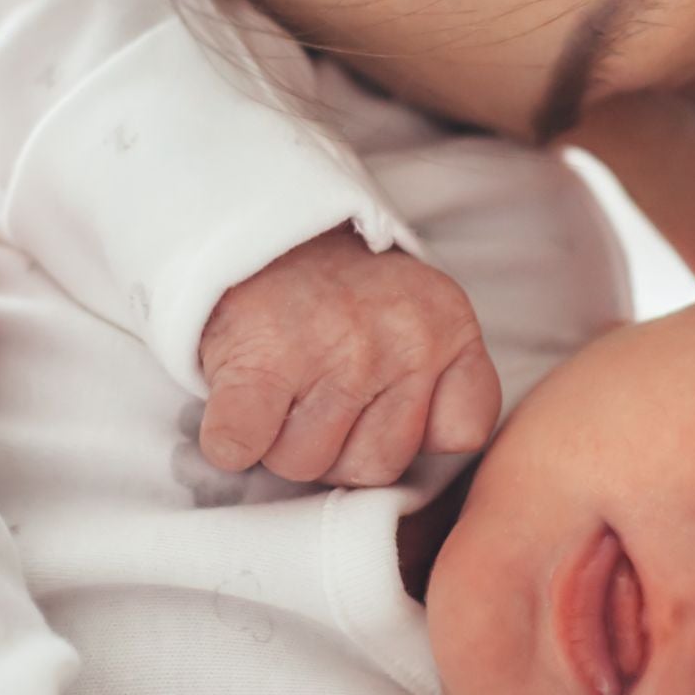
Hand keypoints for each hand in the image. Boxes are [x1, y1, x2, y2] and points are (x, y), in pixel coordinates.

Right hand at [196, 226, 500, 486]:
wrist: (260, 229)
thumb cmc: (338, 293)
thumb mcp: (420, 314)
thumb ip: (441, 383)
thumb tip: (419, 457)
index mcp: (449, 326)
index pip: (463, 432)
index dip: (418, 434)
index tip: (385, 405)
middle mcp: (402, 340)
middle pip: (376, 465)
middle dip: (340, 448)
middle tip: (317, 396)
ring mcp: (334, 351)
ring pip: (307, 465)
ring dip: (281, 444)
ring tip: (280, 389)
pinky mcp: (261, 365)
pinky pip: (244, 447)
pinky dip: (231, 441)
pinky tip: (238, 408)